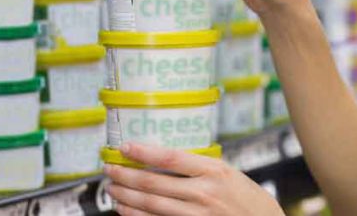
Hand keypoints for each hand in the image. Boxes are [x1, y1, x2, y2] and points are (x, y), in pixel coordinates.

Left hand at [104, 142, 283, 215]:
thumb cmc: (247, 198)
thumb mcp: (228, 173)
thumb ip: (199, 167)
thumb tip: (163, 158)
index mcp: (214, 170)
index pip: (170, 158)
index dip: (143, 152)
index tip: (125, 147)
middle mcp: (204, 192)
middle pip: (154, 182)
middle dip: (125, 175)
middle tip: (109, 168)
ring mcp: (198, 213)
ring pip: (151, 204)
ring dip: (126, 195)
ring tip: (112, 188)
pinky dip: (137, 215)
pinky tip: (125, 209)